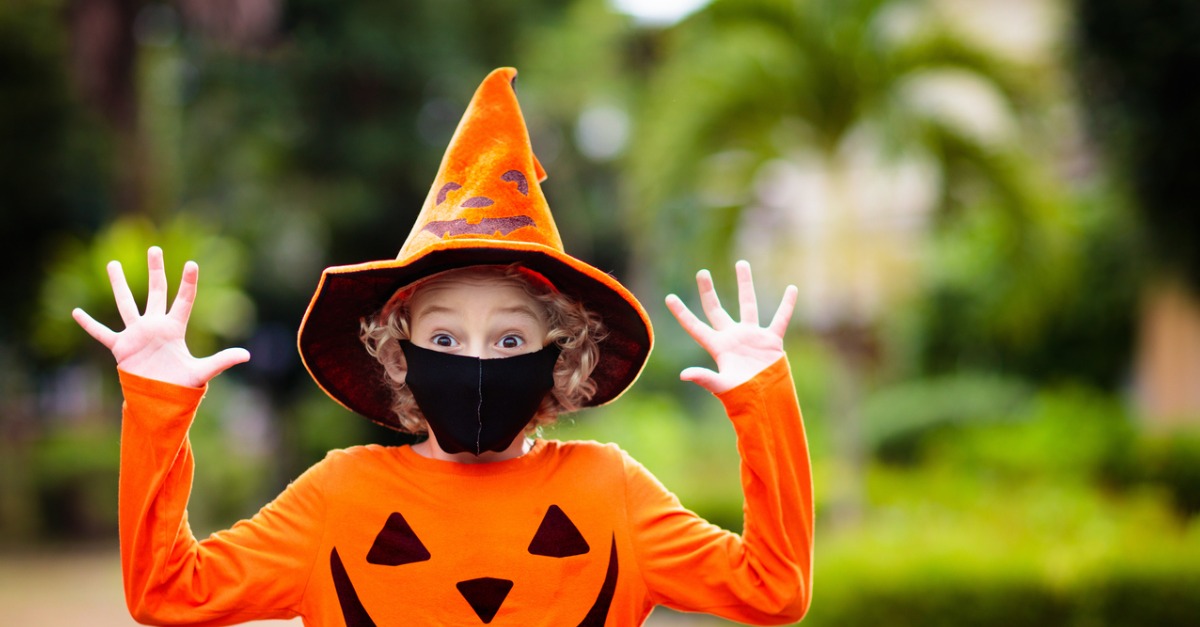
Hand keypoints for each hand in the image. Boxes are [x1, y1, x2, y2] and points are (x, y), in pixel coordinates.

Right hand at [72, 246, 249, 387]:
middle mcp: (156, 326)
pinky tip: (75, 312)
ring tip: (113, 264)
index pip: (184, 300)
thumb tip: (247, 355)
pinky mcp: (121, 347)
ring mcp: (137, 334)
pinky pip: (102, 333)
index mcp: (175, 328)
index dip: (188, 282)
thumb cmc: (182, 385)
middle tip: (154, 249)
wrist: (160, 400)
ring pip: (126, 304)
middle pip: (156, 291)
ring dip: (119, 285)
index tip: (192, 264)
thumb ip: (222, 361)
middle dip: (156, 271)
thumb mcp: (202, 372)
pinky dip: (89, 324)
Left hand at [665, 260, 796, 393]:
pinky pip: (780, 318)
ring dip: (745, 284)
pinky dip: (787, 305)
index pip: (695, 326)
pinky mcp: (771, 340)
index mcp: (717, 347)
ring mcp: (752, 337)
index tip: (669, 298)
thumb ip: (704, 378)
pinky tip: (792, 289)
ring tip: (741, 264)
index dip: (682, 313)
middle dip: (708, 292)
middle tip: (702, 273)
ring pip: (748, 304)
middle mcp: (732, 337)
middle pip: (716, 309)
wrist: (766, 403)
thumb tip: (683, 375)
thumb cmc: (741, 398)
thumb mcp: (720, 386)